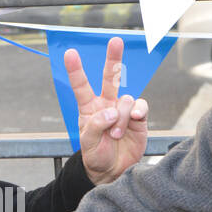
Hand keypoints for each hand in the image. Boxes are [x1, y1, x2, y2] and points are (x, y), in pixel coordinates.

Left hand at [69, 36, 149, 185]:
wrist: (113, 171)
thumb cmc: (96, 155)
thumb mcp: (88, 143)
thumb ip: (96, 125)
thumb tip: (111, 111)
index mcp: (89, 108)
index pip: (81, 87)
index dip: (76, 70)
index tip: (70, 53)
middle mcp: (107, 104)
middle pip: (110, 77)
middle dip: (113, 59)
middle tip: (115, 41)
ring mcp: (123, 110)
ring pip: (125, 99)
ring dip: (120, 117)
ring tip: (115, 135)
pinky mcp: (139, 118)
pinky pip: (141, 106)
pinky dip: (137, 111)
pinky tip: (134, 119)